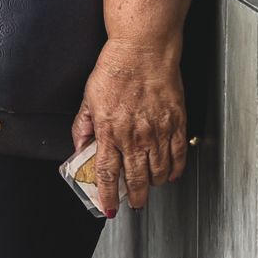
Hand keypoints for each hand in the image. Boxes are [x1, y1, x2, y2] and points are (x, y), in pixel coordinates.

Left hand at [71, 37, 188, 216]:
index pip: (107, 174)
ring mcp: (157, 131)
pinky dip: (175, 169)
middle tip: (134, 204)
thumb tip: (80, 146)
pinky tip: (170, 173)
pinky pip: (178, 155)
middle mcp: (134, 135)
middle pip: (135, 179)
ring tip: (149, 186)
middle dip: (135, 198)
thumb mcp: (89, 97)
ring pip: (158, 172)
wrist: (143, 49)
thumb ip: (84, 126)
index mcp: (109, 130)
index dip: (108, 195)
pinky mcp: (176, 123)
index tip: (109, 207)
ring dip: (153, 184)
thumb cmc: (116, 68)